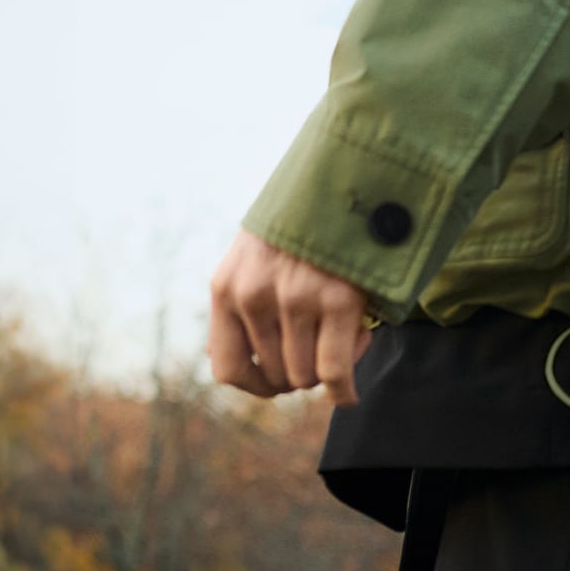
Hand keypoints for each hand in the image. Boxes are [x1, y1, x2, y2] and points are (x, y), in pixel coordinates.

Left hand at [207, 228, 375, 404]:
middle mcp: (254, 295)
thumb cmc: (301, 224)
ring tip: (341, 339)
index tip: (278, 381)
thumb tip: (219, 363)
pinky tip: (350, 393)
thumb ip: (238, 302)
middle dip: (299, 374)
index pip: (227, 368)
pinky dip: (344, 390)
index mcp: (226, 286)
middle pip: (275, 376)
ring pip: (305, 376)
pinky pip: (334, 371)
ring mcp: (296, 298)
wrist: (345, 177)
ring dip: (326, 373)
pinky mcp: (338, 299)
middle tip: (321, 349)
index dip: (256, 385)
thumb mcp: (252, 255)